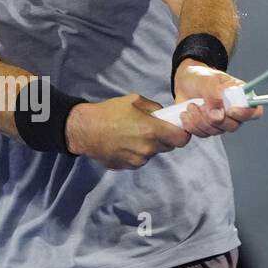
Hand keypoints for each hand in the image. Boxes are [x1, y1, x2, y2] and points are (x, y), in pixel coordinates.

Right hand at [65, 94, 190, 168]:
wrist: (85, 130)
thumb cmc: (109, 112)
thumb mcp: (134, 100)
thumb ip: (154, 108)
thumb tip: (164, 115)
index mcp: (152, 130)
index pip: (181, 139)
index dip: (183, 134)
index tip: (178, 129)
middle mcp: (148, 148)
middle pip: (168, 147)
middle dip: (164, 138)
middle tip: (151, 129)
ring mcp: (137, 160)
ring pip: (152, 153)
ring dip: (148, 146)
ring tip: (132, 135)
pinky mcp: (128, 166)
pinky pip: (139, 159)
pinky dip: (136, 153)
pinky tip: (124, 143)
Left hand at [171, 60, 264, 135]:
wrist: (185, 82)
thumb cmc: (201, 77)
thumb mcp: (208, 81)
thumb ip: (214, 97)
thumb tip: (218, 117)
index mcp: (240, 97)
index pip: (254, 111)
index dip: (245, 114)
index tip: (230, 111)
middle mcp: (233, 112)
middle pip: (232, 126)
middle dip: (213, 119)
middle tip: (201, 106)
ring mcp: (220, 122)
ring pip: (215, 131)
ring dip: (199, 120)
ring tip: (190, 106)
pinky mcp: (206, 128)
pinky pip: (202, 134)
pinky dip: (191, 126)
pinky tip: (185, 115)